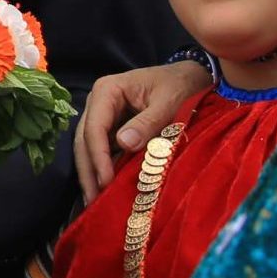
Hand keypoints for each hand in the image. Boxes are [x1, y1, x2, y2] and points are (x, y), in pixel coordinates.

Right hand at [74, 61, 210, 201]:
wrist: (192, 76)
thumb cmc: (180, 85)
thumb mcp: (168, 102)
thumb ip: (148, 122)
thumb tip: (124, 144)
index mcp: (107, 90)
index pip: (95, 127)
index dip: (98, 156)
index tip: (106, 182)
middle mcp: (98, 102)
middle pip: (84, 140)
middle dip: (88, 171)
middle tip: (92, 200)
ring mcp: (104, 115)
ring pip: (89, 147)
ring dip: (91, 173)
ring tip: (93, 201)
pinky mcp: (112, 127)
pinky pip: (103, 149)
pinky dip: (103, 168)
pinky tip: (104, 189)